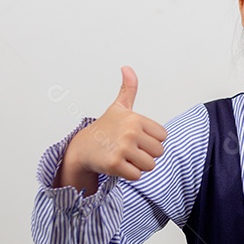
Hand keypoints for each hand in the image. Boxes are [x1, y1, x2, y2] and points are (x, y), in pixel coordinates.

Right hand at [63, 66, 167, 180]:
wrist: (81, 148)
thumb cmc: (104, 128)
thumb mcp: (118, 107)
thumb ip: (128, 89)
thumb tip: (126, 67)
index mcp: (135, 118)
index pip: (162, 136)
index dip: (151, 140)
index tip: (136, 137)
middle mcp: (130, 132)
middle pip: (159, 152)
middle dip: (146, 154)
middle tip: (129, 149)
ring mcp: (123, 148)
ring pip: (150, 165)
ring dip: (138, 165)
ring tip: (124, 157)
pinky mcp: (115, 164)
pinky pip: (137, 175)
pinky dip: (129, 174)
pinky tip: (118, 165)